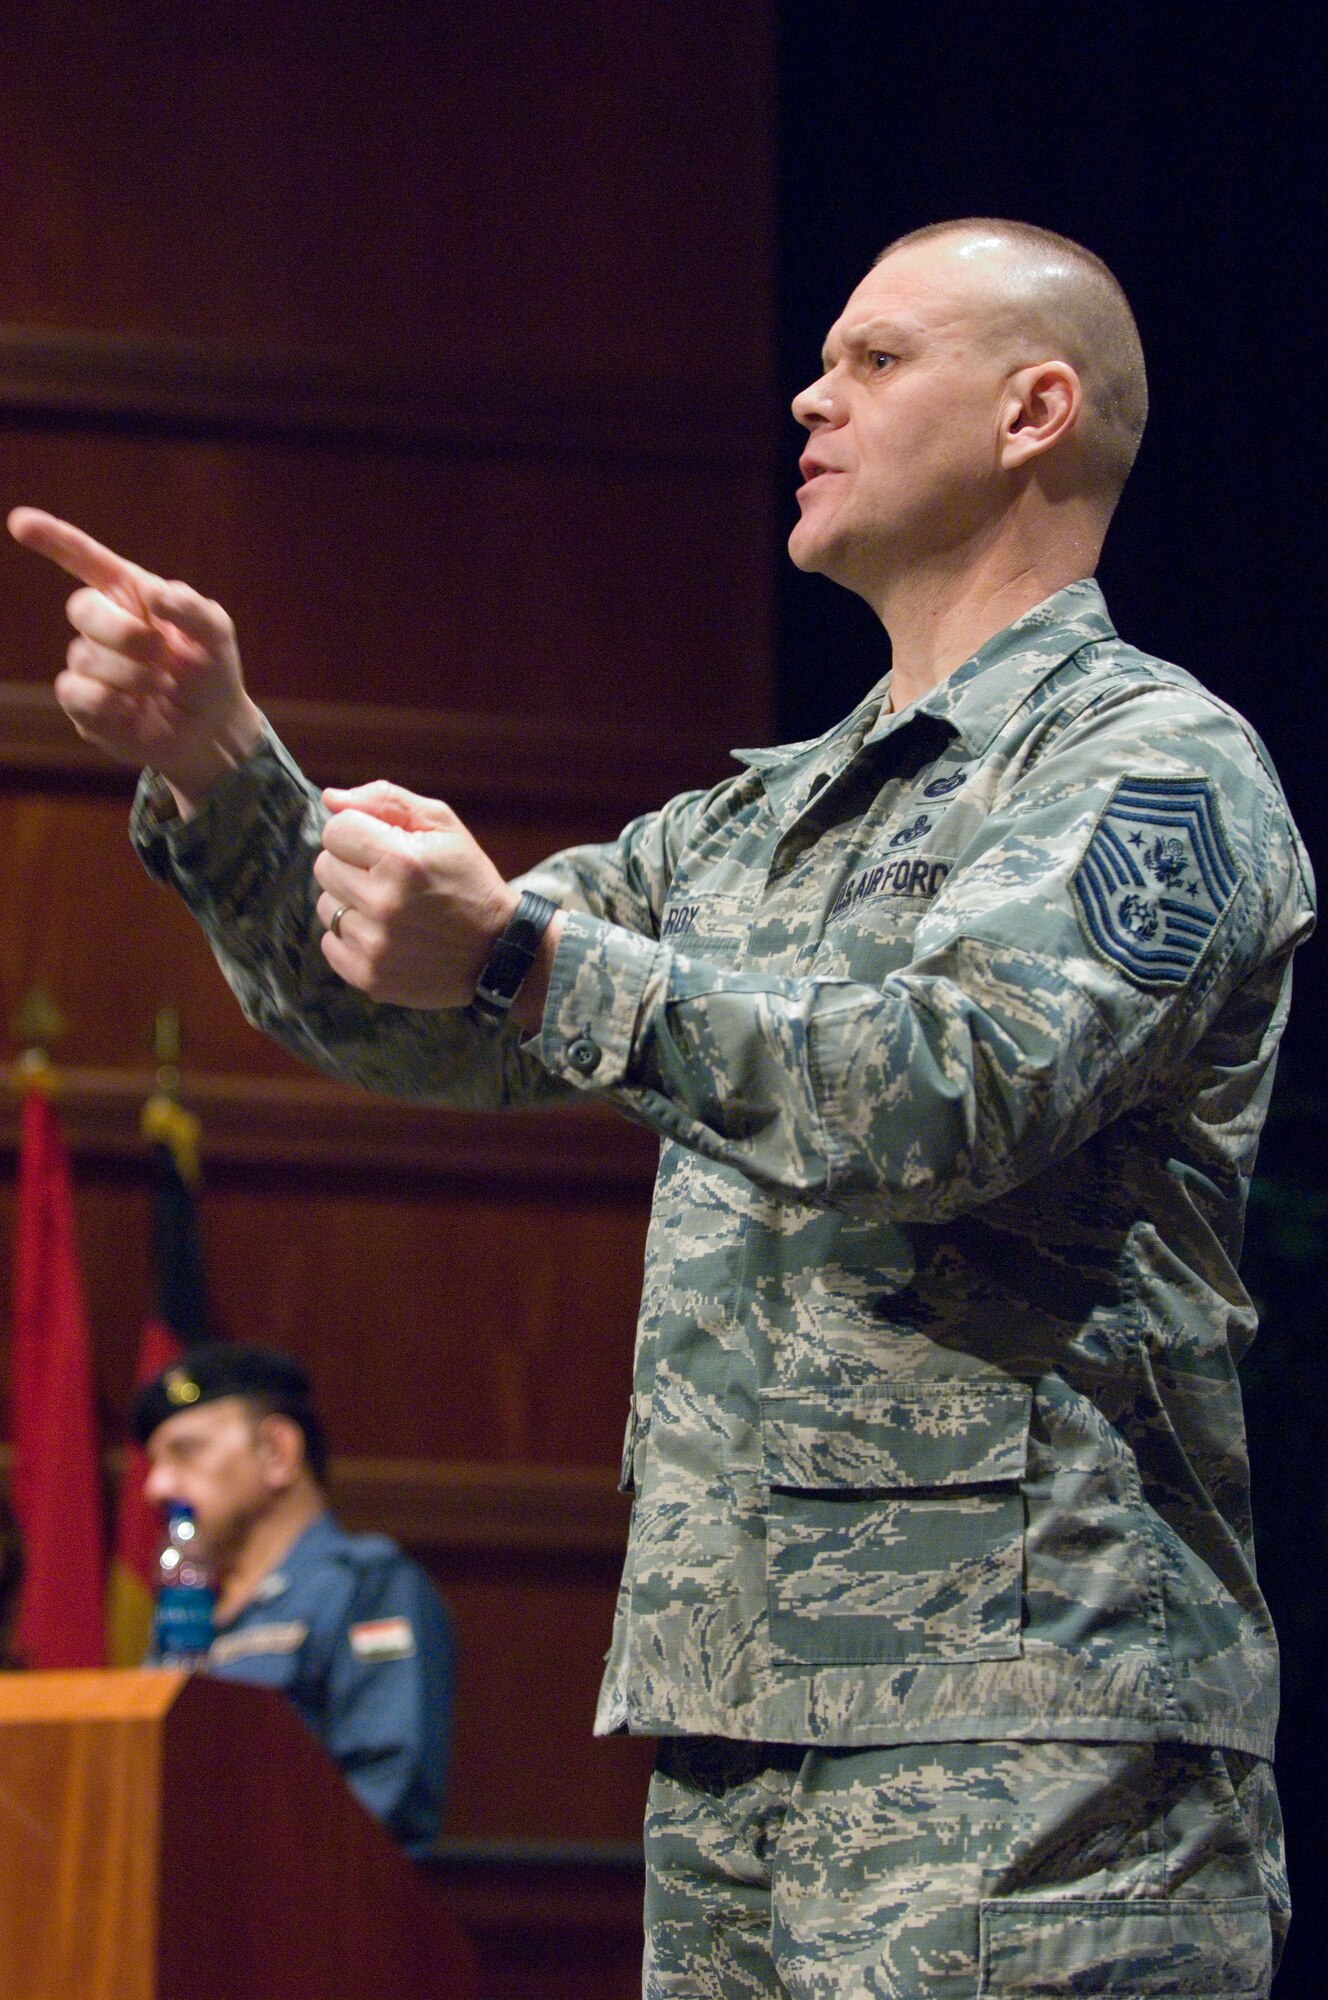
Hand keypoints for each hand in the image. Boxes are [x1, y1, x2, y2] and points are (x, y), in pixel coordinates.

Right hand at [8, 507, 263, 812]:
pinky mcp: (83, 704)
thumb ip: (191, 608)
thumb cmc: (210, 672)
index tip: (20, 523)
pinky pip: (76, 693)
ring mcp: (89, 665)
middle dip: (122, 631)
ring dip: (131, 674)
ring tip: (160, 685)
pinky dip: (110, 702)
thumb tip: (154, 594)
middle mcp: (104, 626)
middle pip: (81, 608)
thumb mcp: (216, 634)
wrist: (211, 730)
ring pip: (84, 657)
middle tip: (160, 652)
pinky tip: (134, 708)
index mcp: (130, 596)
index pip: (86, 560)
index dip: (53, 539)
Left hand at [314, 781, 519, 1008]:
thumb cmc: (468, 881)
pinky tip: (383, 934)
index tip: (381, 845)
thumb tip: (330, 799)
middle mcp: (383, 904)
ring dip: (350, 902)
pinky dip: (350, 937)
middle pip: (324, 867)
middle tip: (388, 878)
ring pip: (325, 906)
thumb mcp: (443, 827)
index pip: (335, 830)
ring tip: (389, 908)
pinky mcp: (369, 976)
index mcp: (402, 861)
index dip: (358, 832)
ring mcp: (374, 946)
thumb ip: (386, 800)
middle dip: (352, 866)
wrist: (497, 951)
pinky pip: (329, 944)